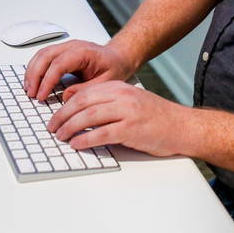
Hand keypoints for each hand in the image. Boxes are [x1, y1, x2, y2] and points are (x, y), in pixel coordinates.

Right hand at [24, 40, 135, 100]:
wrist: (118, 57)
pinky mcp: (62, 51)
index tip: (41, 95)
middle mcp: (72, 46)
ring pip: (42, 54)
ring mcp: (66, 46)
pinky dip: (36, 67)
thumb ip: (85, 90)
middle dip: (35, 75)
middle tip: (31, 93)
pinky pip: (44, 56)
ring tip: (29, 89)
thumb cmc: (114, 67)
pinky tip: (33, 80)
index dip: (47, 80)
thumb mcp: (105, 83)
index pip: (59, 64)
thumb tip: (65, 96)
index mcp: (84, 52)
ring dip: (32, 71)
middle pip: (46, 56)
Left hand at [47, 81, 190, 156]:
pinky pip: (102, 133)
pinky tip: (77, 144)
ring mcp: (127, 111)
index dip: (65, 105)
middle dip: (62, 115)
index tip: (55, 115)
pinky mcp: (131, 129)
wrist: (181, 126)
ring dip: (70, 128)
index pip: (83, 93)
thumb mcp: (129, 101)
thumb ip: (107, 102)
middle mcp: (121, 96)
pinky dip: (86, 139)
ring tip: (60, 136)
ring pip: (89, 116)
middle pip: (82, 102)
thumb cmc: (155, 116)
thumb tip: (79, 111)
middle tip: (52, 127)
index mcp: (119, 87)